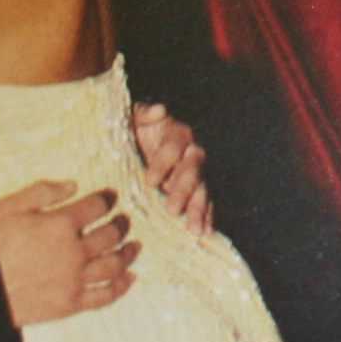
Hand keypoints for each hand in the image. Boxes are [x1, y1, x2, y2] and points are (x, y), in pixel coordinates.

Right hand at [0, 181, 134, 326]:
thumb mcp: (11, 206)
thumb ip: (44, 191)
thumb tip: (74, 185)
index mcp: (61, 224)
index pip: (96, 207)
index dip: (107, 199)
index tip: (111, 196)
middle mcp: (74, 252)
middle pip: (110, 235)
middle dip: (121, 224)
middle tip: (124, 220)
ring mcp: (75, 280)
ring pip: (115, 264)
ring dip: (128, 253)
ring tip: (134, 246)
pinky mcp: (71, 304)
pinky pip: (105, 296)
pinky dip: (122, 287)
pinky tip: (130, 279)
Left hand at [131, 98, 210, 234]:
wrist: (139, 143)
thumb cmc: (135, 130)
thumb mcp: (133, 118)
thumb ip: (144, 113)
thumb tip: (160, 109)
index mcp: (176, 134)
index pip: (173, 148)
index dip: (162, 164)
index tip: (150, 181)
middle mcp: (191, 152)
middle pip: (192, 170)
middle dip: (183, 190)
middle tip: (172, 209)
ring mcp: (196, 173)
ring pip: (202, 188)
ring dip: (198, 208)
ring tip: (194, 229)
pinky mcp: (197, 189)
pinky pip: (206, 202)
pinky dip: (207, 217)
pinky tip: (205, 232)